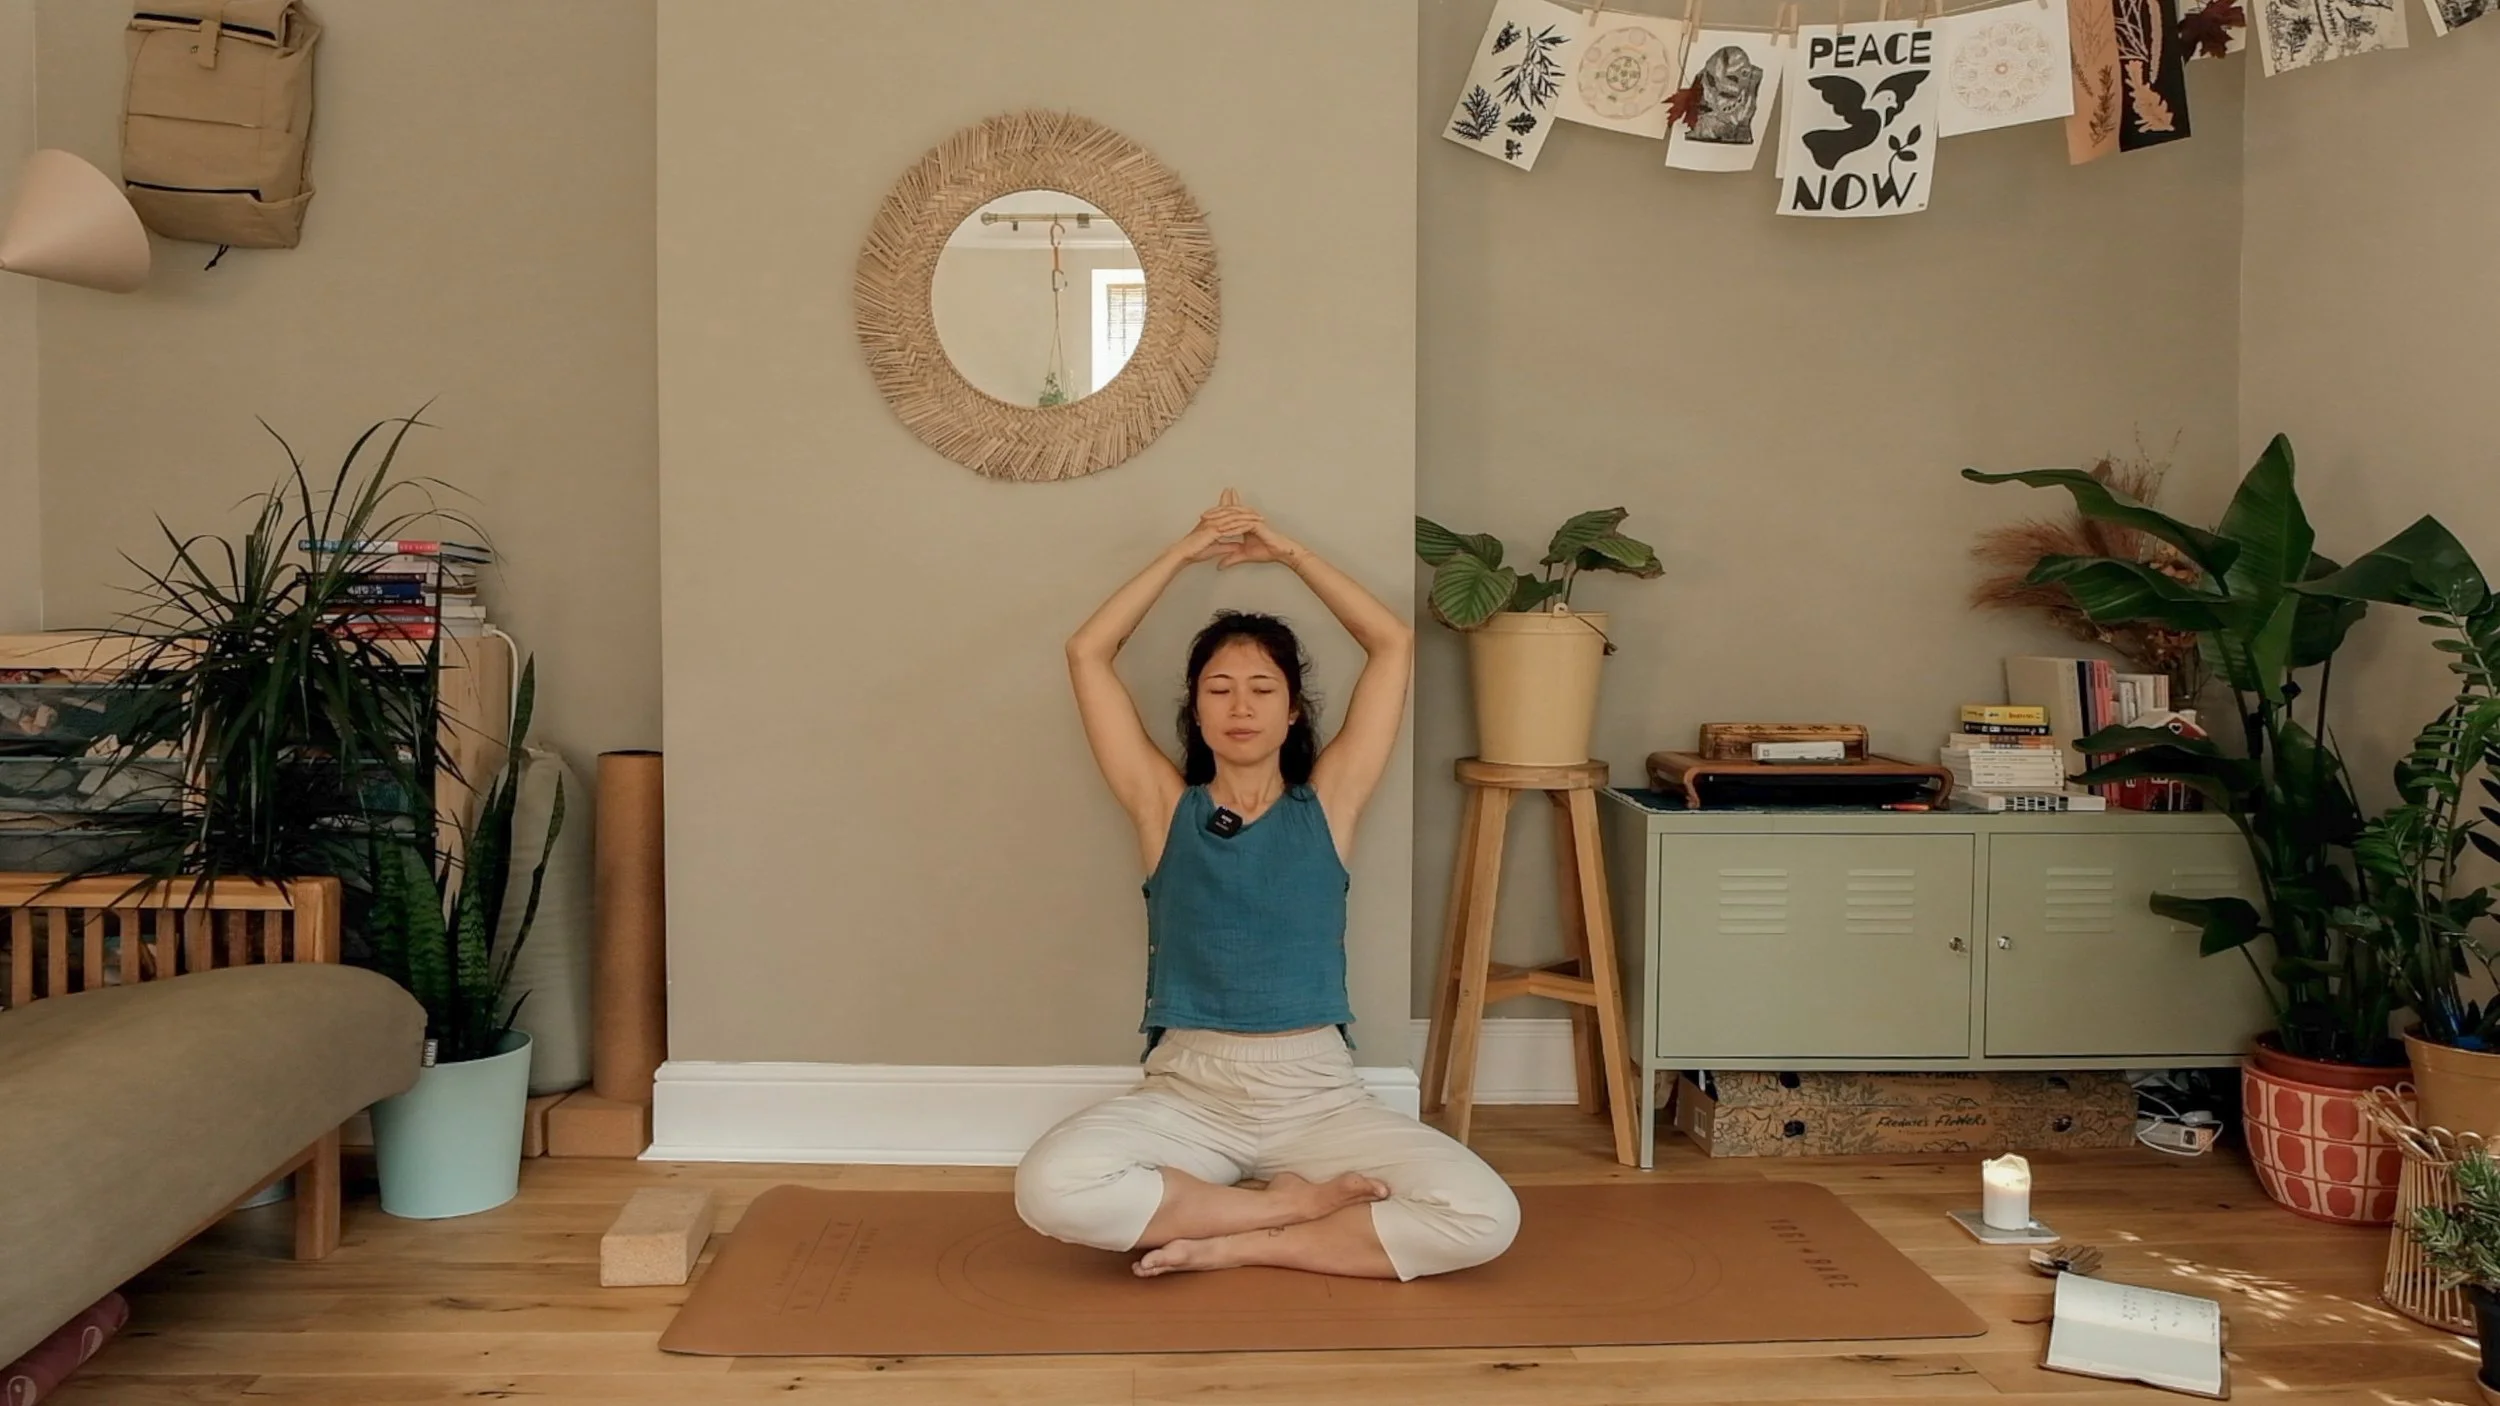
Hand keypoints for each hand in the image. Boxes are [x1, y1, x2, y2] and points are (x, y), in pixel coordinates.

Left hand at [1181, 489, 1304, 569]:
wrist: (1280, 552)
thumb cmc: (1266, 551)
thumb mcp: (1243, 556)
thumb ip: (1230, 558)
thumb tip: (1219, 565)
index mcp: (1243, 523)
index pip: (1226, 517)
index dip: (1214, 518)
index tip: (1202, 521)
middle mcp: (1247, 520)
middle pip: (1228, 514)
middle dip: (1215, 514)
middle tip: (1203, 515)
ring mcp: (1252, 521)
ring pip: (1234, 518)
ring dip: (1222, 519)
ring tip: (1210, 521)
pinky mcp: (1257, 525)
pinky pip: (1243, 526)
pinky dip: (1233, 528)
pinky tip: (1224, 530)